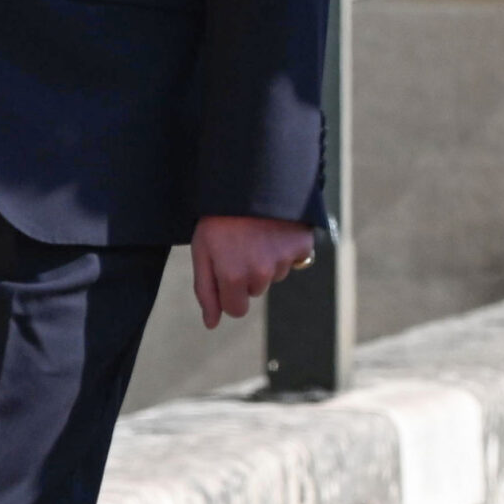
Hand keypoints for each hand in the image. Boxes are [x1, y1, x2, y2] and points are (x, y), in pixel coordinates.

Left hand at [191, 214, 314, 329]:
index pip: (236, 309)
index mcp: (233, 277)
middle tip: (238, 243)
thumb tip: (212, 324)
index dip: (228, 292)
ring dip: (266, 259)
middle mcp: (261, 274)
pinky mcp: (302, 247)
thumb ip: (206, 291)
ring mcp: (284, 260)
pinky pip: (294, 259)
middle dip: (246, 273)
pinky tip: (274, 229)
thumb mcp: (201, 251)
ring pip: (275, 274)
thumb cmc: (218, 217)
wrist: (248, 180)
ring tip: (255, 232)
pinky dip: (285, 247)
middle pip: (255, 290)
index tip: (225, 270)